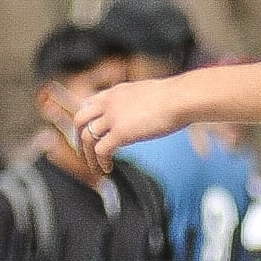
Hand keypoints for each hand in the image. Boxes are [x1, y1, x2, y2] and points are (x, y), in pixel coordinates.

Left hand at [68, 77, 189, 164]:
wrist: (182, 98)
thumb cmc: (176, 97)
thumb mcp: (147, 94)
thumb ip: (135, 103)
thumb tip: (139, 114)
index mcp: (116, 92)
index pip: (88, 104)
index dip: (86, 121)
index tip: (88, 133)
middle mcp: (109, 102)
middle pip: (79, 120)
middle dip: (79, 139)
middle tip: (84, 153)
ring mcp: (113, 117)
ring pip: (87, 138)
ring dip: (88, 156)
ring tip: (96, 167)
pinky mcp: (121, 132)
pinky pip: (101, 150)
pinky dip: (101, 161)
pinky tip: (107, 168)